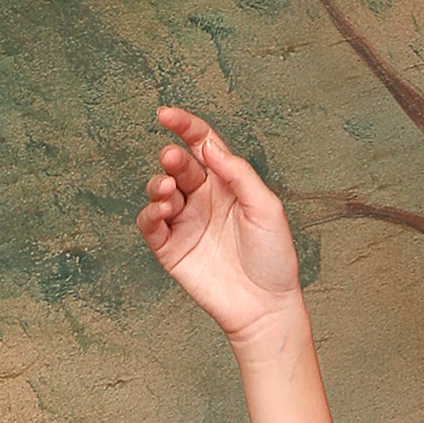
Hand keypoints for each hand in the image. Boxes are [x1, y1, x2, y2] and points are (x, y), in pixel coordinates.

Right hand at [136, 109, 305, 350]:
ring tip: (168, 191)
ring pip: (159, 192)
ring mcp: (185, 222)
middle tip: (171, 162)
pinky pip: (151, 225)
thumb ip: (239, 174)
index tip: (165, 115)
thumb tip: (209, 145)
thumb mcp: (266, 208)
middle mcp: (203, 199)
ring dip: (158, 185)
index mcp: (227, 184)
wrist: (266, 307)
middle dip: (171, 160)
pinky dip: (150, 213)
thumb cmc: (273, 258)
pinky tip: (160, 211)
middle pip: (178, 166)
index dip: (183, 126)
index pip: (200, 144)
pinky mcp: (171, 249)